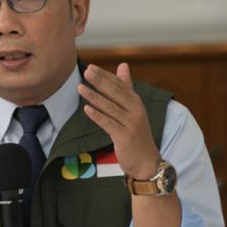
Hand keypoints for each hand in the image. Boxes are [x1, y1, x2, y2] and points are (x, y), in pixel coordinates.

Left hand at [78, 63, 160, 178]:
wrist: (146, 162)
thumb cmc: (136, 134)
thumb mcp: (133, 109)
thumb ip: (126, 88)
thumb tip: (123, 65)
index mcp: (137, 102)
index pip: (120, 85)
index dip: (105, 76)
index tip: (91, 67)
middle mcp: (136, 111)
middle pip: (115, 93)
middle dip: (100, 82)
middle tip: (86, 72)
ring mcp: (131, 124)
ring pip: (110, 107)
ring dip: (94, 97)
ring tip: (80, 88)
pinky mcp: (125, 137)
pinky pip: (108, 124)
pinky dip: (97, 116)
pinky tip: (86, 109)